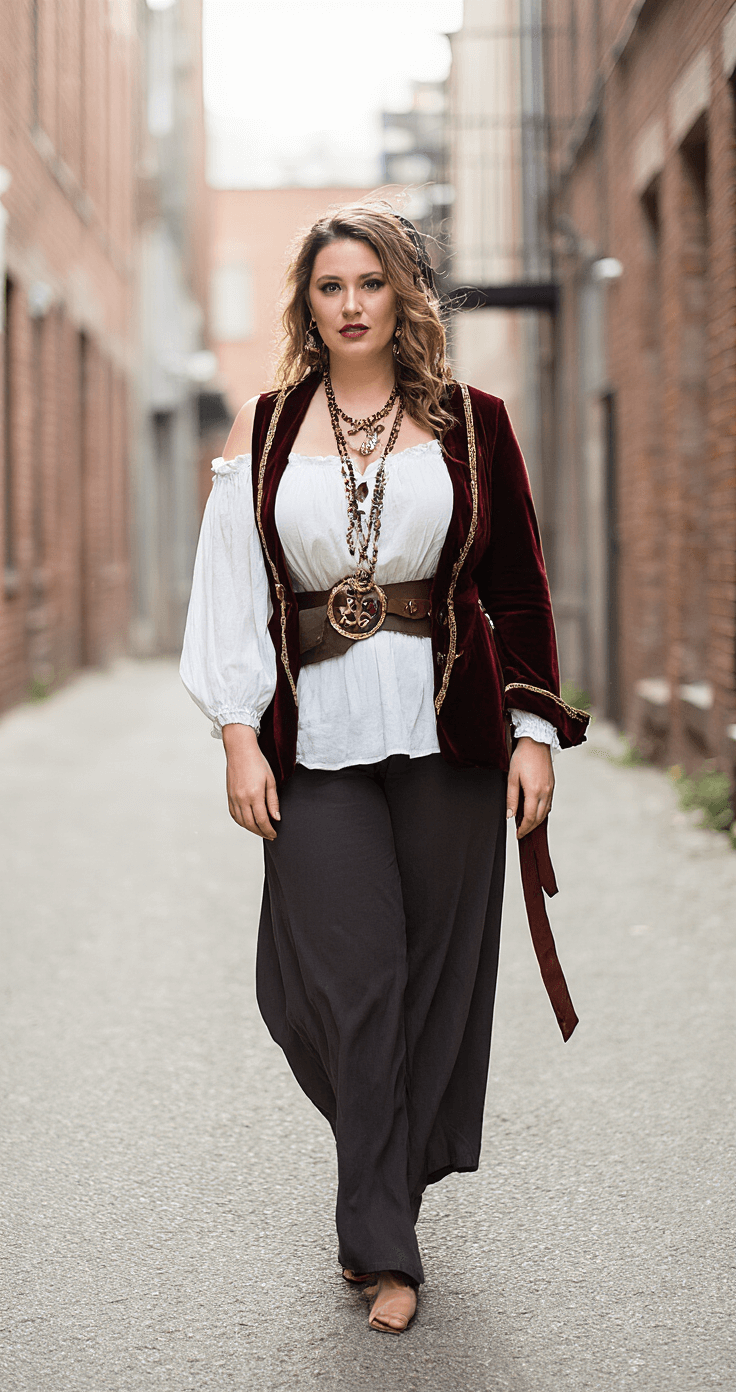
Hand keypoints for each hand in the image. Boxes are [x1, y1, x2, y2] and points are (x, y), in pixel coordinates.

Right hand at [222, 724, 279, 839]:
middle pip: (251, 824)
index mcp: (255, 795)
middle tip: (269, 835)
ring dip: (251, 829)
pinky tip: (248, 822)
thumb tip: (276, 817)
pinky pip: (234, 814)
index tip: (274, 834)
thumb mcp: (271, 781)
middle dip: (261, 833)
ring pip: (241, 822)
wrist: (240, 750)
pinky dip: (241, 822)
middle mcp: (242, 798)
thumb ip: (273, 801)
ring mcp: (234, 798)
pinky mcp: (229, 796)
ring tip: (260, 830)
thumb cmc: (257, 762)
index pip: (262, 820)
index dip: (269, 830)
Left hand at [506, 736, 553, 838]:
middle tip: (521, 833)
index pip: (529, 817)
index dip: (523, 828)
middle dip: (530, 828)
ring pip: (545, 812)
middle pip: (539, 818)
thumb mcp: (512, 777)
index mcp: (534, 791)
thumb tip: (510, 815)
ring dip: (536, 821)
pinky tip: (535, 813)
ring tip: (526, 825)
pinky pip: (548, 804)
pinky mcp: (552, 785)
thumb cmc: (522, 757)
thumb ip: (511, 798)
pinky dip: (542, 812)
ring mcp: (550, 789)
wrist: (536, 742)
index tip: (518, 834)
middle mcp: (545, 792)